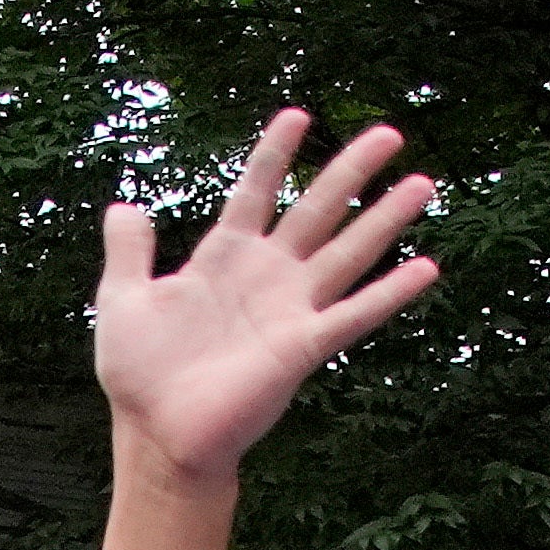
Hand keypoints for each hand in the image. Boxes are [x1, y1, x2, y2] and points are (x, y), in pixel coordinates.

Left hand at [90, 110, 441, 485]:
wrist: (157, 435)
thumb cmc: (139, 374)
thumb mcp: (122, 298)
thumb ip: (128, 252)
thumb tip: (125, 207)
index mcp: (225, 258)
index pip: (257, 191)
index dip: (275, 154)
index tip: (298, 114)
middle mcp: (266, 276)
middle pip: (318, 210)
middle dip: (351, 172)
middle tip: (388, 133)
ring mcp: (289, 309)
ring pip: (348, 252)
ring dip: (385, 219)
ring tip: (422, 183)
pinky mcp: (302, 347)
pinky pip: (354, 314)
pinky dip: (390, 293)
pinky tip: (427, 268)